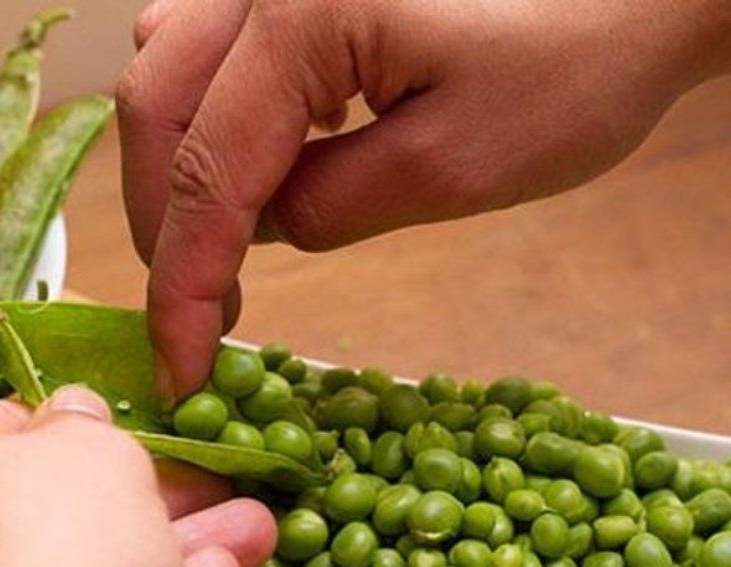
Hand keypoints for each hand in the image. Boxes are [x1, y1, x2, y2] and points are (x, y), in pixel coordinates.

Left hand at [0, 388, 271, 566]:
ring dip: (179, 545)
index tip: (119, 429)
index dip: (68, 421)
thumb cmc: (58, 550)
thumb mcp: (94, 452)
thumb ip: (86, 425)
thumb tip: (75, 414)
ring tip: (252, 531)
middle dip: (150, 492)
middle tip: (207, 484)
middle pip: (56, 508)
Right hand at [117, 0, 730, 399]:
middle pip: (156, 112)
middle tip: (202, 312)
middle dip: (166, 228)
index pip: (206, 173)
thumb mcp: (451, 169)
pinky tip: (255, 166)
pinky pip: (212, 54)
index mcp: (302, 13)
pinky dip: (210, 126)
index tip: (182, 366)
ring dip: (179, 173)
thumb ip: (331, 207)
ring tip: (223, 249)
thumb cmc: (573, 64)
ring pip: (167, 76)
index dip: (182, 285)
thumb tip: (263, 230)